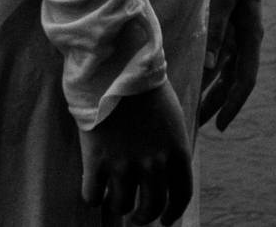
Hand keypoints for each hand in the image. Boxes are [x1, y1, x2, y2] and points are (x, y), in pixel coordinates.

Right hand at [79, 80, 193, 224]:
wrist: (114, 65)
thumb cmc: (143, 84)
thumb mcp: (171, 114)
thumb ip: (171, 145)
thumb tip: (167, 169)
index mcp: (176, 150)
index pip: (181, 195)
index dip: (173, 212)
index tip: (166, 220)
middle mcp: (154, 163)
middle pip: (152, 206)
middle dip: (144, 216)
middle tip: (137, 217)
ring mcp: (125, 164)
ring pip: (122, 205)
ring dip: (119, 206)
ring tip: (115, 200)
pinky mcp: (97, 161)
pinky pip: (93, 196)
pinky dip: (93, 197)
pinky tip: (94, 190)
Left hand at [198, 0, 262, 131]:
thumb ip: (216, 28)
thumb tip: (210, 67)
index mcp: (251, 35)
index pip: (245, 79)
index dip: (233, 104)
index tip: (221, 125)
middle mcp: (246, 39)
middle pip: (233, 80)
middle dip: (218, 103)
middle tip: (200, 125)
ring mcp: (236, 33)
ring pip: (225, 71)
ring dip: (212, 90)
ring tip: (195, 110)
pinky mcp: (226, 26)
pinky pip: (218, 56)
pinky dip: (208, 71)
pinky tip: (195, 79)